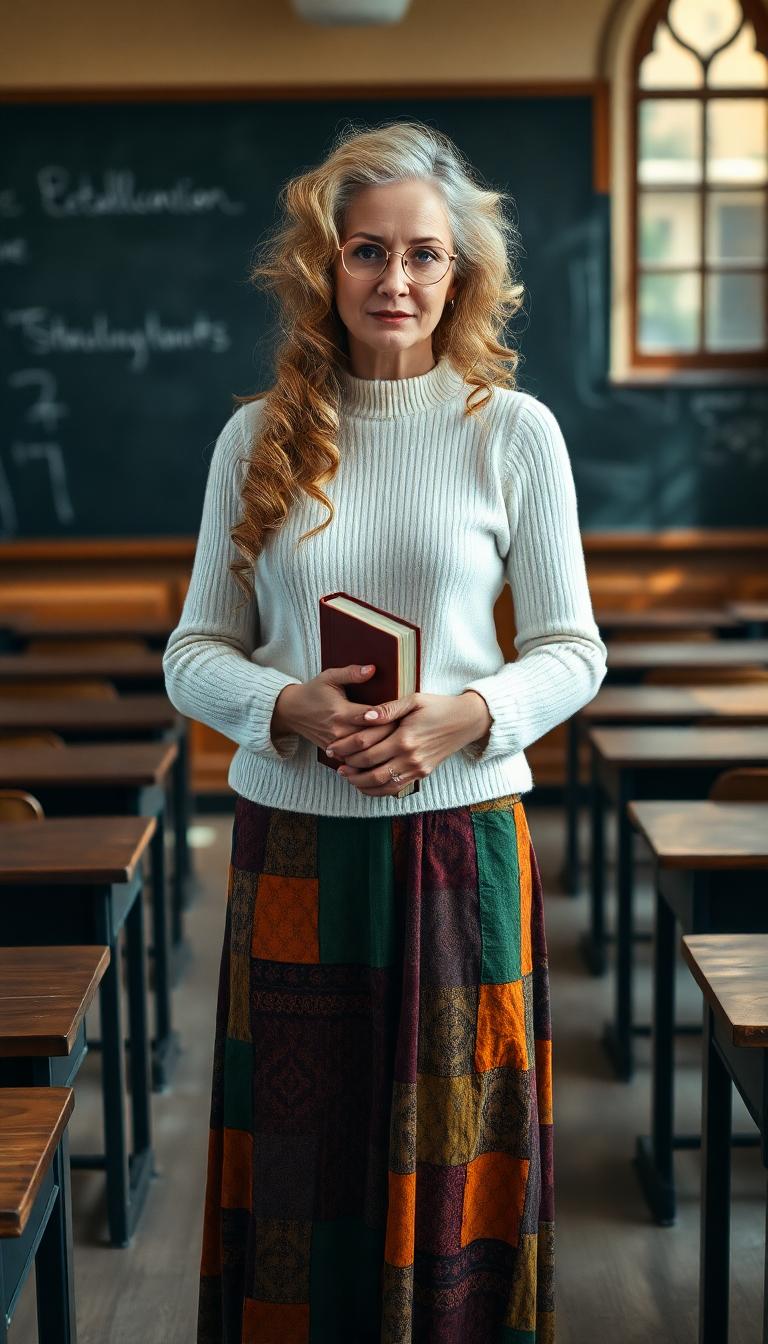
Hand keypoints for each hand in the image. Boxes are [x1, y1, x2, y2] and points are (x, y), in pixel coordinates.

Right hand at [270, 663, 400, 754]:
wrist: (292, 712)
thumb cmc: (314, 692)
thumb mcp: (330, 677)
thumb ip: (352, 673)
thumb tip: (373, 669)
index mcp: (341, 712)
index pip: (370, 717)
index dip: (388, 717)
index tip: (405, 715)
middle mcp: (339, 731)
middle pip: (372, 737)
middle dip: (391, 735)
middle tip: (411, 732)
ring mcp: (337, 745)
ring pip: (365, 752)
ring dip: (383, 750)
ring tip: (402, 745)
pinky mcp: (334, 753)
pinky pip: (356, 760)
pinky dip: (370, 759)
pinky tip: (386, 757)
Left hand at [326, 689, 491, 796]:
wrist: (466, 722)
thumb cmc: (438, 706)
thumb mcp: (414, 699)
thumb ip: (388, 708)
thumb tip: (364, 715)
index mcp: (405, 736)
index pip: (366, 747)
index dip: (345, 749)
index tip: (332, 748)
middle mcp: (410, 756)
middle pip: (370, 770)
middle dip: (349, 768)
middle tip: (335, 764)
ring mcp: (417, 768)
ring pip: (382, 784)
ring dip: (360, 783)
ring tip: (347, 776)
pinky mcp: (422, 774)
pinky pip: (395, 789)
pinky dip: (377, 790)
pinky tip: (366, 784)